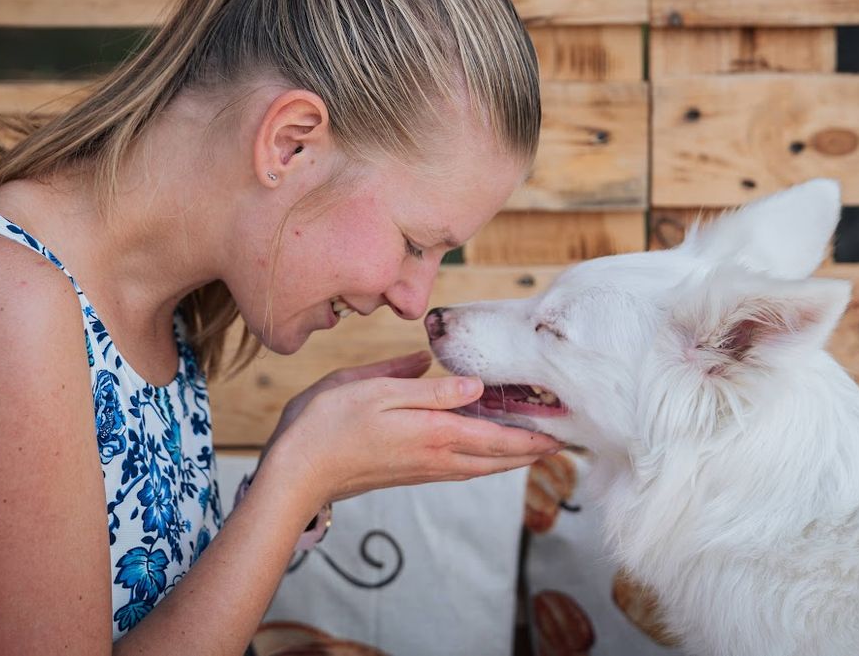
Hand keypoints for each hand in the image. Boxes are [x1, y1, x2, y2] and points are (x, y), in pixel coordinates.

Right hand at [263, 354, 562, 505]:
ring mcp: (422, 468)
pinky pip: (461, 466)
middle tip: (560, 441)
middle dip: (530, 450)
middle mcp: (436, 456)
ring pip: (480, 465)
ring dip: (509, 456)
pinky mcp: (409, 471)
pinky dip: (484, 458)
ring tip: (532, 445)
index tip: (562, 431)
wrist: (296, 473)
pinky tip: (484, 449)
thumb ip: (429, 389)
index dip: (532, 436)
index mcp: (434, 433)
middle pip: (496, 458)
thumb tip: (474, 384)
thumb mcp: (377, 392)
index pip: (498, 437)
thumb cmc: (328, 425)